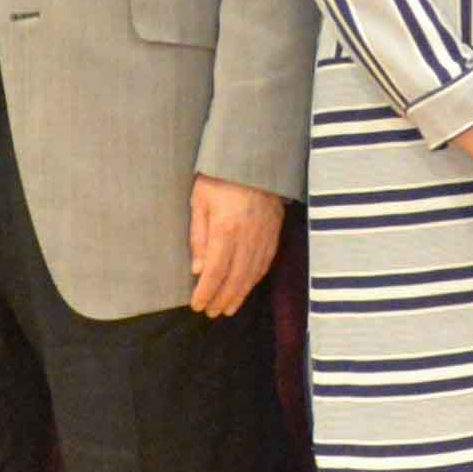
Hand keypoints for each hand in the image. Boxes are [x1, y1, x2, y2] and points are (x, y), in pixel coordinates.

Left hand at [187, 179, 286, 315]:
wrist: (255, 159)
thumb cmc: (220, 178)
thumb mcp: (200, 202)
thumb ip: (199, 237)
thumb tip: (198, 270)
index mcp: (226, 230)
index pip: (215, 272)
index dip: (206, 292)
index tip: (197, 306)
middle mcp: (248, 238)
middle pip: (235, 278)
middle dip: (222, 299)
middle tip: (212, 312)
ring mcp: (264, 236)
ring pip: (253, 274)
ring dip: (240, 294)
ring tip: (229, 308)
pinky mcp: (275, 232)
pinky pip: (266, 263)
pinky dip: (255, 279)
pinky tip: (247, 286)